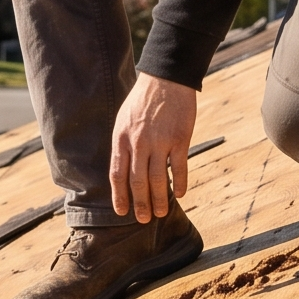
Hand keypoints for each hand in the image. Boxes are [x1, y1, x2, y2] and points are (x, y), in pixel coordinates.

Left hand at [110, 73, 197, 222]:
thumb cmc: (143, 100)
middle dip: (140, 204)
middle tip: (143, 219)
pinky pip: (179, 167)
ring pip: (158, 179)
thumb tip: (123, 171)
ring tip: (160, 213)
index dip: (119, 195)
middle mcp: (139, 142)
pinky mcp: (180, 139)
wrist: (166, 79)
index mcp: (122, 138)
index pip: (117, 174)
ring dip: (159, 200)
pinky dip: (180, 183)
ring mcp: (160, 141)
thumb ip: (123, 145)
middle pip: (137, 181)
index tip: (122, 211)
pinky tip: (181, 194)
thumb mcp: (123, 120)